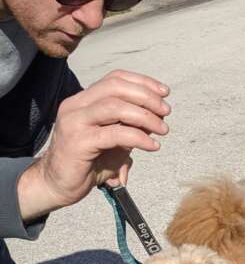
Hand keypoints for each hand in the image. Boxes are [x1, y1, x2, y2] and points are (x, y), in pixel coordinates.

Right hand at [18, 70, 170, 220]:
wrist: (60, 184)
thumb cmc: (91, 161)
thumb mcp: (116, 138)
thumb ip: (133, 125)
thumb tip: (158, 116)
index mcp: (84, 100)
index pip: (115, 78)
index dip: (143, 82)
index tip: (164, 92)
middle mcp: (76, 106)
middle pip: (116, 87)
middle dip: (147, 97)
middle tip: (166, 112)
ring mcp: (74, 122)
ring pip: (115, 107)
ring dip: (146, 116)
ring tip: (163, 129)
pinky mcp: (78, 142)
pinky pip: (115, 134)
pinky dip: (139, 137)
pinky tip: (152, 145)